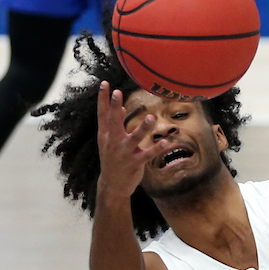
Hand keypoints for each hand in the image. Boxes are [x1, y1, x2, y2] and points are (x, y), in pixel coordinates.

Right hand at [96, 81, 175, 201]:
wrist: (112, 185)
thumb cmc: (112, 159)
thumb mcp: (109, 142)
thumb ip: (114, 125)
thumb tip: (120, 108)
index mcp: (106, 135)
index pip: (102, 114)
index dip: (103, 99)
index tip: (105, 84)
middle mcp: (113, 142)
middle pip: (114, 122)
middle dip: (114, 107)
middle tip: (117, 92)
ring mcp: (124, 153)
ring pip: (134, 137)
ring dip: (143, 128)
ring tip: (151, 118)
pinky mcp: (136, 163)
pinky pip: (148, 154)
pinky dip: (157, 148)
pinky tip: (166, 142)